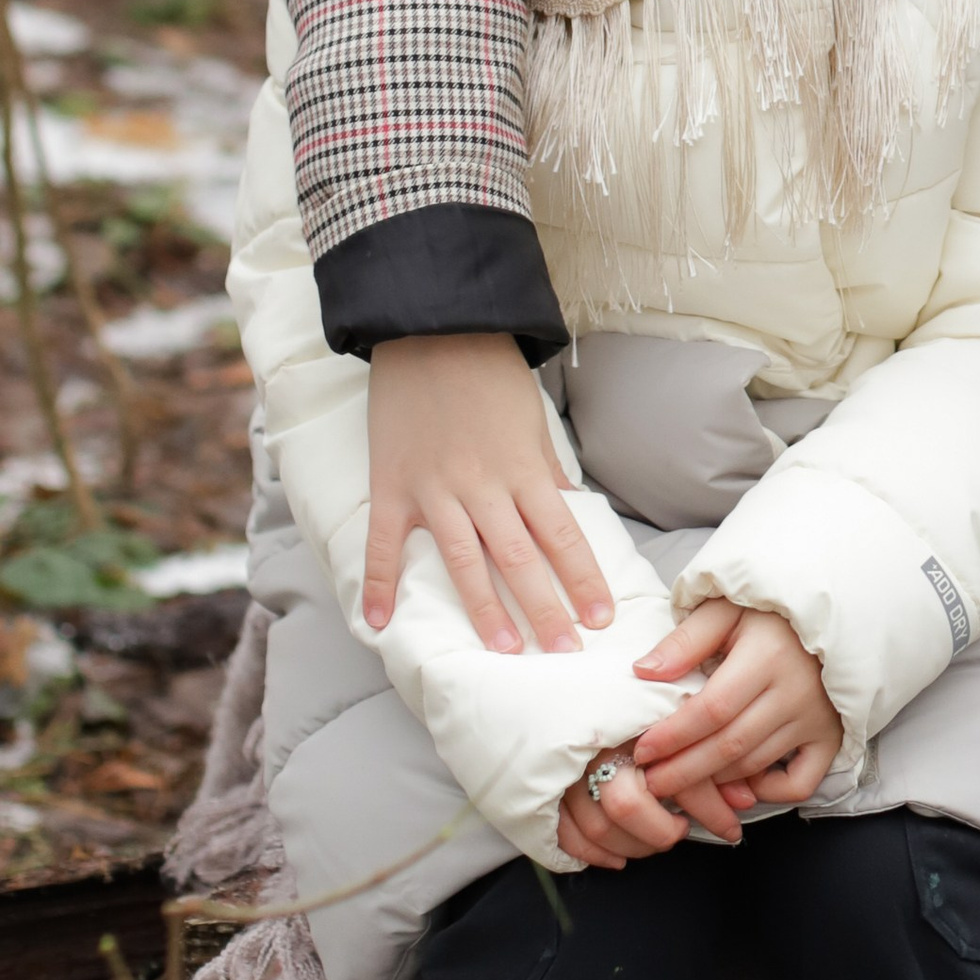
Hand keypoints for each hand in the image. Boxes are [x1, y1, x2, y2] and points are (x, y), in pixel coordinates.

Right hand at [365, 333, 615, 654]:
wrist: (432, 327)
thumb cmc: (490, 373)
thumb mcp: (532, 420)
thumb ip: (545, 471)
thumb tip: (569, 511)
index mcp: (524, 469)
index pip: (562, 536)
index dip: (583, 580)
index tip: (601, 618)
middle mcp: (482, 486)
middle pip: (519, 559)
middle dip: (545, 609)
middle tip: (564, 652)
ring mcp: (433, 489)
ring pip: (462, 561)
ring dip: (484, 610)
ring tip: (504, 651)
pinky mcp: (391, 485)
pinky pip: (384, 544)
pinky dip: (378, 584)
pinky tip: (378, 624)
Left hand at [628, 599, 843, 812]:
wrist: (838, 609)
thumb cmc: (772, 610)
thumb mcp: (727, 608)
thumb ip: (686, 640)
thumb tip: (643, 672)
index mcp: (767, 655)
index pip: (712, 709)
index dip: (674, 735)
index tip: (642, 751)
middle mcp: (795, 692)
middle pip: (730, 745)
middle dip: (683, 770)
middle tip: (650, 783)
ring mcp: (816, 718)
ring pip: (755, 764)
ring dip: (714, 782)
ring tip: (679, 784)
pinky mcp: (831, 736)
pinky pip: (800, 782)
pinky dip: (768, 792)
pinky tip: (740, 785)